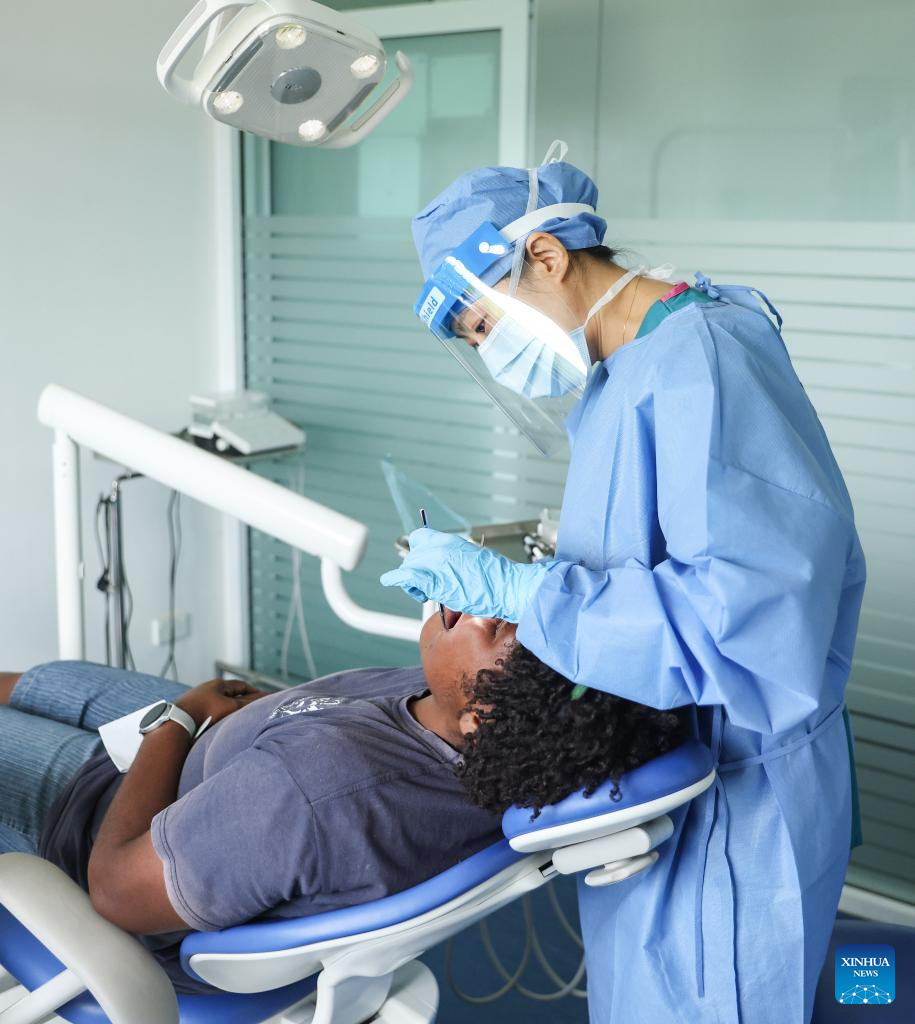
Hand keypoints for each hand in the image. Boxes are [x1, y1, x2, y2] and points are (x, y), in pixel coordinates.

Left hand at [175, 678, 268, 728]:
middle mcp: (207, 690)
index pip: (241, 685)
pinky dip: (218, 717)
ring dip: (229, 710)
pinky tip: (220, 726)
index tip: (263, 698)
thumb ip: (248, 703)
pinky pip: (209, 712)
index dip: (254, 691)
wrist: (177, 722)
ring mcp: (198, 700)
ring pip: (219, 704)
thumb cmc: (205, 712)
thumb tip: (266, 699)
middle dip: (242, 701)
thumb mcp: (230, 707)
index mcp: (218, 684)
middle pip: (230, 694)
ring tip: (237, 720)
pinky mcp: (191, 712)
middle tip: (252, 710)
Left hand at [379, 527, 551, 621]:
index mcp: (450, 541)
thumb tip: (447, 569)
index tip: (420, 563)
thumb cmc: (497, 578)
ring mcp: (435, 562)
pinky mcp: (432, 579)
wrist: (506, 586)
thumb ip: (455, 560)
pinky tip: (388, 580)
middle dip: (415, 570)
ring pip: (408, 567)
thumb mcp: (474, 559)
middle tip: (426, 587)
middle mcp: (439, 548)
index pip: (420, 538)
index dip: (417, 552)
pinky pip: (405, 576)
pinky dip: (395, 579)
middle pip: (412, 555)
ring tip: (425, 593)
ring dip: (411, 581)